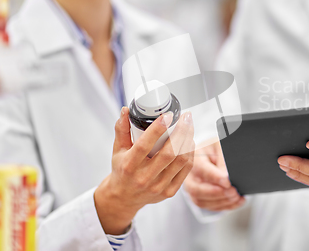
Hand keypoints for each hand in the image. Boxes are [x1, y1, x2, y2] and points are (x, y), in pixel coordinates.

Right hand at [94, 107, 194, 234]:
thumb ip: (121, 129)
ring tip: (189, 127)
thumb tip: (125, 110)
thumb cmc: (122, 170)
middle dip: (182, 131)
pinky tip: (189, 142)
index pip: (144, 145)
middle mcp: (144, 177)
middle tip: (186, 117)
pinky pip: (186, 169)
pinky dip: (190, 153)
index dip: (157, 129)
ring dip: (188, 140)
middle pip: (169, 152)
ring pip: (181, 160)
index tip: (168, 115)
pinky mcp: (169, 192)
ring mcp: (158, 186)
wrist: (124, 198)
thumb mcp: (117, 149)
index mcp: (129, 165)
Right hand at [184, 141, 244, 210]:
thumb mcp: (221, 146)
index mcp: (194, 157)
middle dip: (216, 193)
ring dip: (221, 202)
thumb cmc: (216, 148)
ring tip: (236, 197)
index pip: (201, 169)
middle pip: (196, 189)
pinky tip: (237, 202)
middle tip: (233, 191)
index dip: (214, 177)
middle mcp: (189, 175)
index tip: (228, 182)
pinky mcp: (199, 197)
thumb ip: (223, 160)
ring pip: (202, 201)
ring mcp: (192, 187)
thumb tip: (227, 178)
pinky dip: (225, 206)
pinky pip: (209, 206)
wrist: (212, 153)